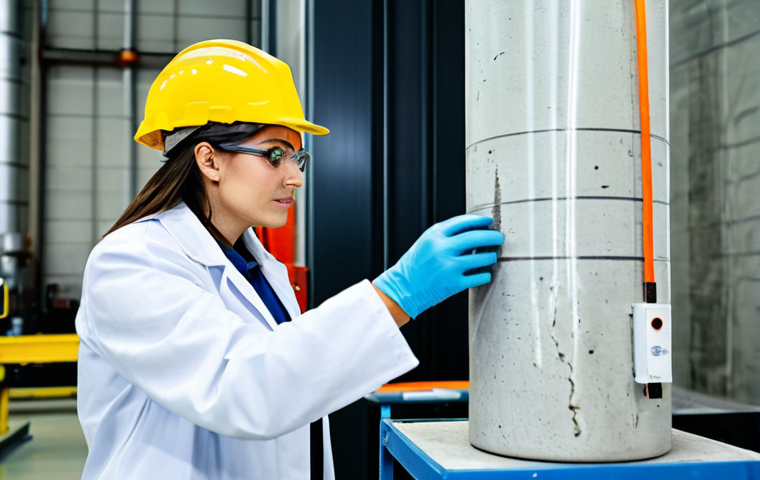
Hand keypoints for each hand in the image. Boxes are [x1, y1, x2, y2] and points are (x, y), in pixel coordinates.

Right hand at [373, 215, 503, 318]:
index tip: (488, 222)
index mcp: (435, 235)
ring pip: (482, 258)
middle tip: (499, 238)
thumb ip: (447, 235)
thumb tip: (474, 230)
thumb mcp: (427, 242)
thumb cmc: (416, 264)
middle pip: (476, 238)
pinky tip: (485, 273)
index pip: (464, 221)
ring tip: (492, 256)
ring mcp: (449, 267)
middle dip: (493, 237)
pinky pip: (479, 277)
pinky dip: (485, 274)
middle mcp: (442, 249)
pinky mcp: (453, 284)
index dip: (480, 220)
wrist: (403, 287)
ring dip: (491, 257)